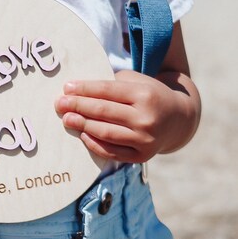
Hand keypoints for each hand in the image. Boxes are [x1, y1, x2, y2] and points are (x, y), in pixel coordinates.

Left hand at [54, 69, 198, 162]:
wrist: (178, 120)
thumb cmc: (150, 97)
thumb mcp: (138, 82)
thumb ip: (113, 84)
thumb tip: (77, 90)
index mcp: (146, 95)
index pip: (108, 91)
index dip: (85, 89)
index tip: (66, 88)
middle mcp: (147, 118)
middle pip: (104, 111)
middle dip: (78, 106)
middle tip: (59, 103)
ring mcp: (145, 139)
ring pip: (105, 132)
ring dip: (82, 125)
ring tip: (67, 119)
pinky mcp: (142, 156)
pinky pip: (111, 152)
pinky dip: (94, 144)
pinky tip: (83, 135)